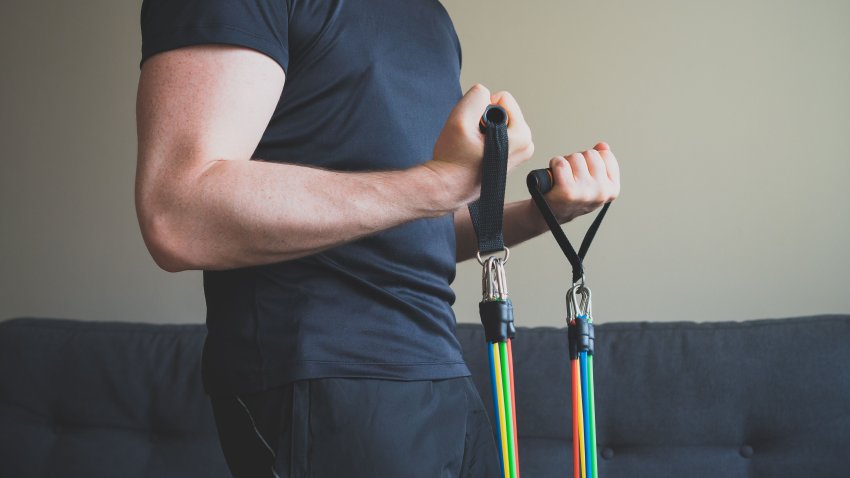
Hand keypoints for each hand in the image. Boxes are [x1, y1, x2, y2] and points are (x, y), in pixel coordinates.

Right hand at [426, 84, 533, 206]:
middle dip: (483, 118)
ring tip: (472, 146)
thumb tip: (485, 93)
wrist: (445, 188)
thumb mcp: (460, 120)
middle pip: (502, 109)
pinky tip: (474, 152)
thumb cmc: (452, 161)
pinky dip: (483, 137)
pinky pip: (495, 132)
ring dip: (481, 128)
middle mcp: (525, 145)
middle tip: (471, 138)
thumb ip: (476, 96)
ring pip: (498, 120)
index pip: (503, 98)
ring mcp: (518, 152)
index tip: (473, 129)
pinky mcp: (509, 156)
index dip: (481, 109)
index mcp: (522, 137)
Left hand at [546, 142, 619, 222]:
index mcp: (612, 189)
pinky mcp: (567, 191)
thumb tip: (603, 146)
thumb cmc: (571, 195)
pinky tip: (553, 176)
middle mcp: (601, 192)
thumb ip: (601, 162)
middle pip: (590, 154)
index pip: (606, 155)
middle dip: (577, 160)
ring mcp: (585, 192)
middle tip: (570, 175)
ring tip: (561, 177)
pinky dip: (554, 164)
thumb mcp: (592, 181)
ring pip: (575, 157)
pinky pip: (561, 163)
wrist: (548, 214)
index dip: (591, 160)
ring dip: (565, 162)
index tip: (584, 173)